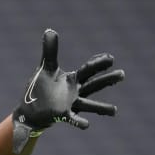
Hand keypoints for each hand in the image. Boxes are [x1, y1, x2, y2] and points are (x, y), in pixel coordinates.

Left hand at [11, 28, 124, 153]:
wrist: (32, 107)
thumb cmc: (42, 86)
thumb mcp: (46, 66)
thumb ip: (49, 50)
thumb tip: (50, 30)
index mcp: (73, 79)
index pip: (88, 70)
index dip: (98, 64)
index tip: (110, 58)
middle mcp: (76, 92)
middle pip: (94, 85)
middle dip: (107, 79)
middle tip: (122, 74)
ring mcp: (71, 104)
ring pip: (89, 105)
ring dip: (101, 108)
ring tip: (114, 110)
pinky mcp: (62, 115)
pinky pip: (73, 119)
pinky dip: (80, 121)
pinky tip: (87, 124)